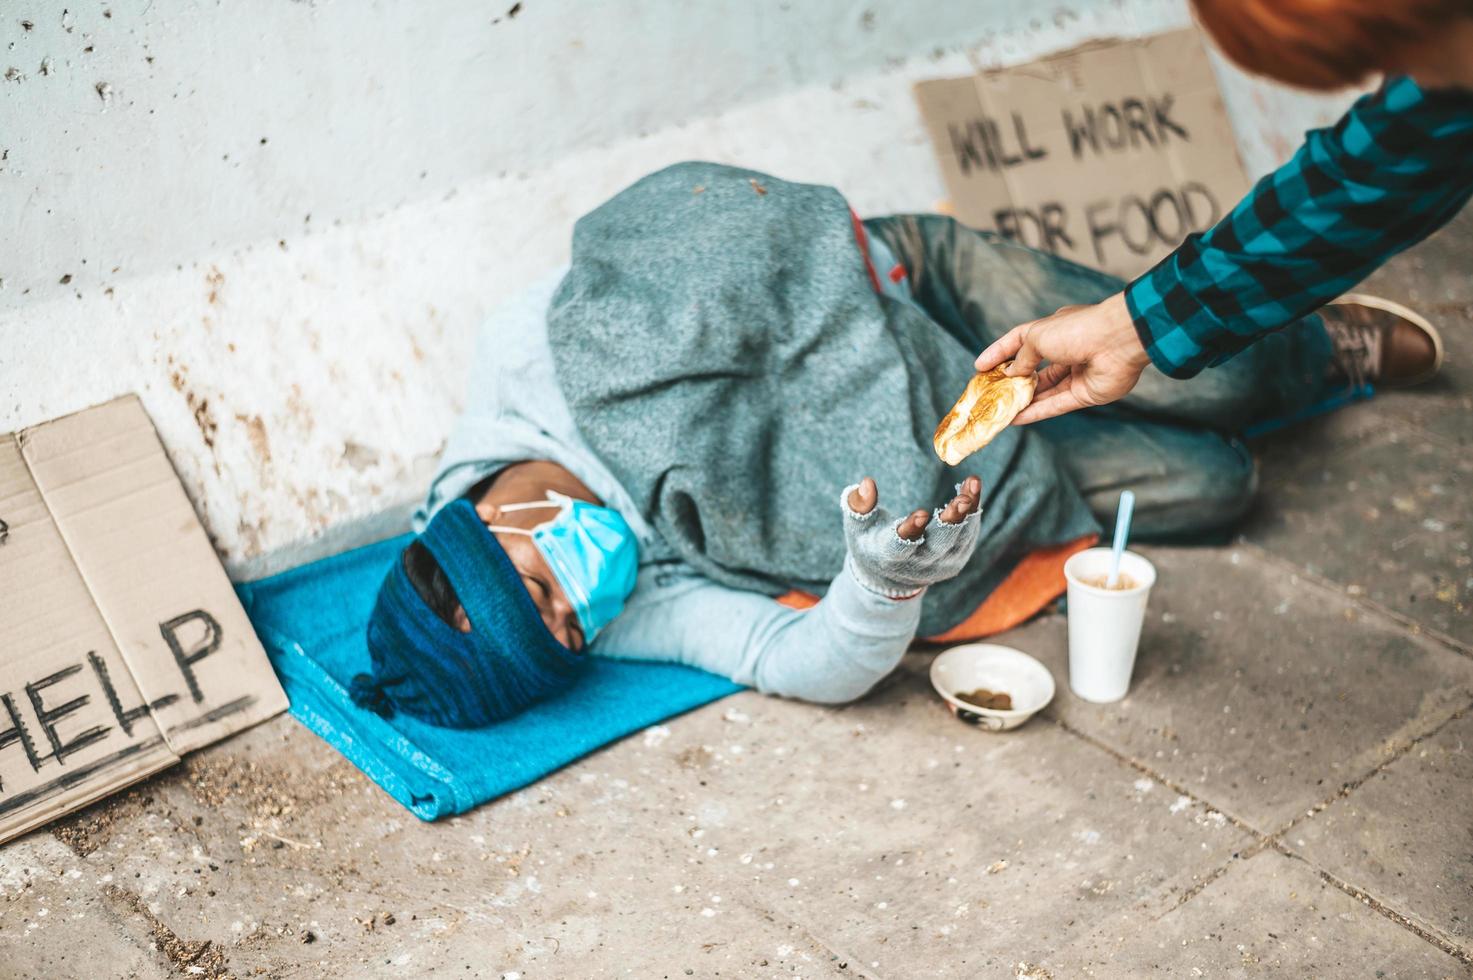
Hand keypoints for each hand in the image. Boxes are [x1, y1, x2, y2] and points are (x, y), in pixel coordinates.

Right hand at [841, 476, 982, 597]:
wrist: (889, 578)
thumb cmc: (870, 543)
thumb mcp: (857, 527)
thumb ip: (858, 506)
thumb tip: (866, 483)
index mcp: (889, 557)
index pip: (901, 546)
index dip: (911, 531)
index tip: (921, 513)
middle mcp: (919, 565)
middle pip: (939, 544)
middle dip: (951, 522)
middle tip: (962, 500)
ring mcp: (941, 565)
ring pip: (960, 538)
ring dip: (968, 510)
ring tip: (973, 483)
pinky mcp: (957, 559)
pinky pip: (969, 535)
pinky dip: (973, 511)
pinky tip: (972, 488)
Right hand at [972, 292, 1151, 423]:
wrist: (1118, 342)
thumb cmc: (1077, 330)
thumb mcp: (1037, 337)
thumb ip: (1022, 358)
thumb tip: (1012, 374)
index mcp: (1055, 329)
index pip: (1020, 341)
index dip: (1000, 352)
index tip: (980, 366)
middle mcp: (1065, 350)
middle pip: (1033, 369)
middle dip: (1012, 381)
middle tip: (989, 393)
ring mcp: (1076, 373)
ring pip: (1043, 390)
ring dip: (1022, 400)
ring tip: (998, 409)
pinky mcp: (1084, 394)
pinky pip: (1055, 405)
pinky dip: (1035, 412)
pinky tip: (1015, 419)